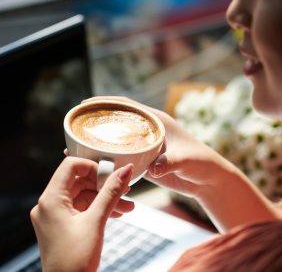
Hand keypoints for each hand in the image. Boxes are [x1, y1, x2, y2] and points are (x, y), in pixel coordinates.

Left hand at [30, 157, 134, 271]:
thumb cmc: (75, 261)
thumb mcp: (96, 221)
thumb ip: (111, 192)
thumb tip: (126, 170)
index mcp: (50, 200)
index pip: (70, 166)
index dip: (93, 167)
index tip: (111, 175)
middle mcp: (48, 205)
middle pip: (78, 180)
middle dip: (103, 185)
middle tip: (125, 190)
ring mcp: (53, 216)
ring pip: (82, 196)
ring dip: (104, 198)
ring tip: (127, 206)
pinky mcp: (60, 225)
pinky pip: (80, 208)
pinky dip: (98, 209)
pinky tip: (117, 213)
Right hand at [82, 97, 279, 231]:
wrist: (208, 179)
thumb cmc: (202, 163)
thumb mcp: (186, 160)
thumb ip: (170, 162)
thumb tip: (153, 169)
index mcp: (157, 121)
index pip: (128, 105)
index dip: (106, 102)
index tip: (86, 103)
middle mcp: (149, 130)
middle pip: (117, 120)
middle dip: (96, 120)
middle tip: (74, 124)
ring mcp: (145, 145)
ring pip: (117, 138)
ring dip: (99, 140)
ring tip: (76, 145)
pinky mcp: (144, 160)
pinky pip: (122, 155)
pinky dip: (108, 157)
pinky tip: (94, 163)